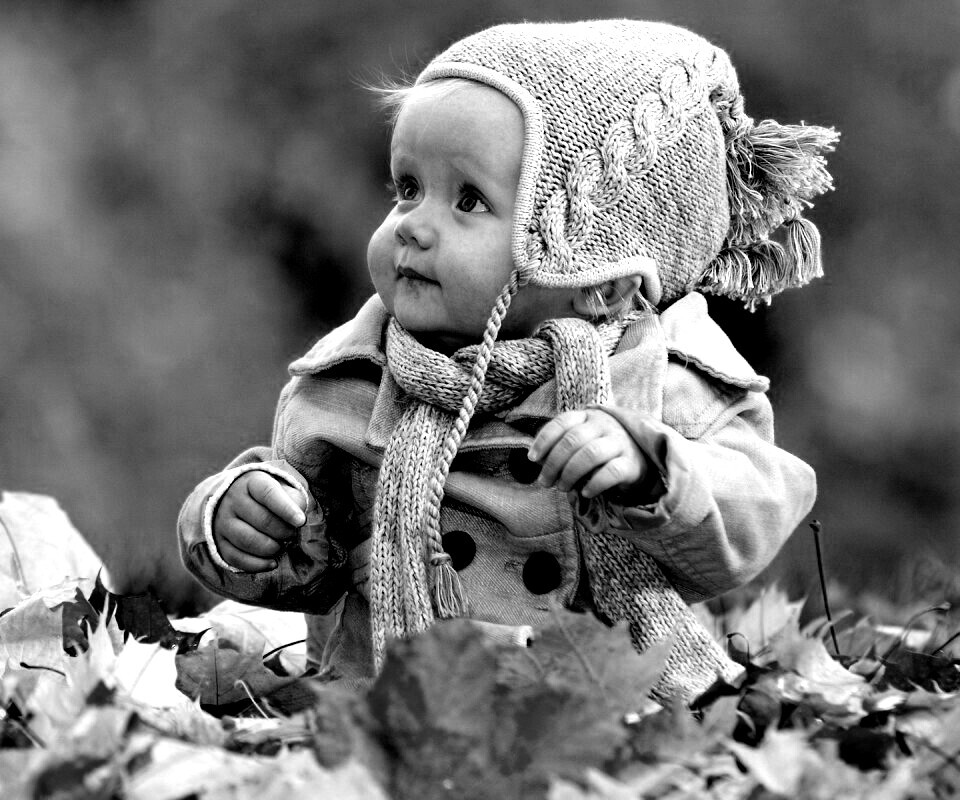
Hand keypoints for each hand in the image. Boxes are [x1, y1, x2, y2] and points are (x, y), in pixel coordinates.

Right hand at [212, 471, 307, 571]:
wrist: (238, 500)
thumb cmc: (269, 498)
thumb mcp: (284, 490)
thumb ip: (295, 501)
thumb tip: (297, 522)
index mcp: (251, 482)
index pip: (268, 493)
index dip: (286, 509)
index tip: (301, 522)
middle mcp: (233, 500)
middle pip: (261, 519)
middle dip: (283, 531)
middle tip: (291, 534)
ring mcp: (222, 521)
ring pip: (248, 540)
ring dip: (271, 548)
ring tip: (281, 546)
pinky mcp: (218, 541)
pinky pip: (236, 558)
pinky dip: (257, 564)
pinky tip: (272, 563)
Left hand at [528, 409, 649, 499]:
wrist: (640, 459)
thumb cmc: (601, 451)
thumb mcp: (581, 443)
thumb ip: (560, 447)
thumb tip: (538, 461)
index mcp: (588, 416)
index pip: (562, 422)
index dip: (544, 440)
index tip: (532, 458)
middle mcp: (604, 425)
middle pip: (573, 440)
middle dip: (553, 463)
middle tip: (545, 482)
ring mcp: (620, 441)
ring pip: (590, 454)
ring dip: (570, 474)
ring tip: (562, 487)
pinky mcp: (632, 462)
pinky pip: (611, 471)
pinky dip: (595, 483)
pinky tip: (585, 492)